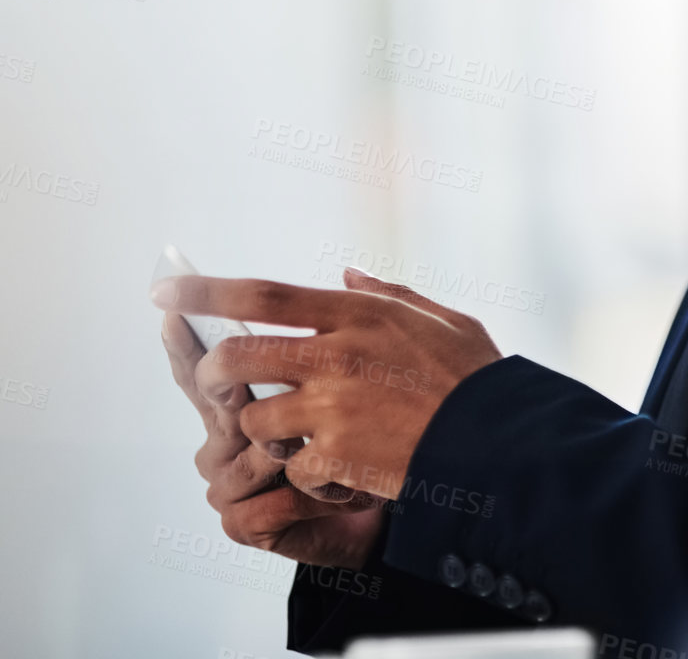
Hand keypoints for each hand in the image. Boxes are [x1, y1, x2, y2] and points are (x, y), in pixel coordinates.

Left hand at [152, 268, 502, 500]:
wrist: (502, 443)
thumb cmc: (478, 381)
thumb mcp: (444, 320)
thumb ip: (390, 294)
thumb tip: (344, 273)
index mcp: (359, 314)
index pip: (263, 294)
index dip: (205, 291)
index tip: (165, 291)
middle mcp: (337, 355)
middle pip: (238, 357)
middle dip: (214, 374)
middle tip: (219, 388)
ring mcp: (333, 408)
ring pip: (257, 422)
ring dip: (268, 437)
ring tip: (302, 442)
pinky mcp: (337, 456)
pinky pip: (294, 470)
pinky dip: (310, 477)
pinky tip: (343, 473)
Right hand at [161, 312, 384, 568]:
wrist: (405, 503)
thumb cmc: (385, 437)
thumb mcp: (378, 373)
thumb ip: (362, 327)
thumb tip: (350, 275)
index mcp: (252, 397)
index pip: (211, 365)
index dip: (187, 342)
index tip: (170, 313)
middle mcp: (230, 440)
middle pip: (215, 409)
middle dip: (238, 397)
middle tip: (266, 388)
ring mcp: (233, 483)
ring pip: (243, 457)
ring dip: (295, 455)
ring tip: (344, 453)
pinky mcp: (249, 524)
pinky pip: (263, 508)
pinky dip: (310, 498)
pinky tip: (346, 495)